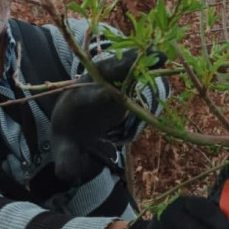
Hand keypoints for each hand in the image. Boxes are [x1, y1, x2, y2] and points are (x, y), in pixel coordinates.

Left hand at [51, 50, 166, 183]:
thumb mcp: (65, 147)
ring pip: (122, 65)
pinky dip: (146, 62)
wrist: (70, 113)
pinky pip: (133, 67)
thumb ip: (67, 158)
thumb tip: (67, 174)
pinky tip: (163, 56)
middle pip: (107, 75)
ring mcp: (105, 78)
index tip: (115, 95)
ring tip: (161, 54)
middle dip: (123, 67)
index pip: (90, 99)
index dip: (102, 96)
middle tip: (139, 60)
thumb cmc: (71, 133)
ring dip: (139, 60)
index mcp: (78, 102)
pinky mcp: (118, 77)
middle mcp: (91, 85)